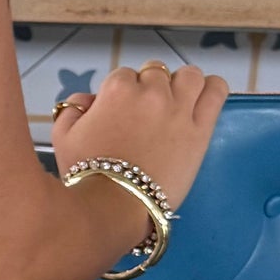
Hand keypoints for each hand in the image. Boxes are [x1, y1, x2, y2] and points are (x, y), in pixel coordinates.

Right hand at [51, 62, 228, 209]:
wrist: (116, 205)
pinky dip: (212, 88)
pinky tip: (203, 97)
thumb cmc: (86, 173)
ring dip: (181, 84)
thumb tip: (88, 99)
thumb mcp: (62, 137)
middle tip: (144, 115)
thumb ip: (72, 109)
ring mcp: (179, 109)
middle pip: (155, 73)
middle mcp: (151, 92)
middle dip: (148, 89)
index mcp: (118, 90)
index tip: (120, 112)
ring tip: (176, 102)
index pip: (123, 76)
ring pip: (189, 75)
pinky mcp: (201, 129)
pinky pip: (216, 92)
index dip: (120, 93)